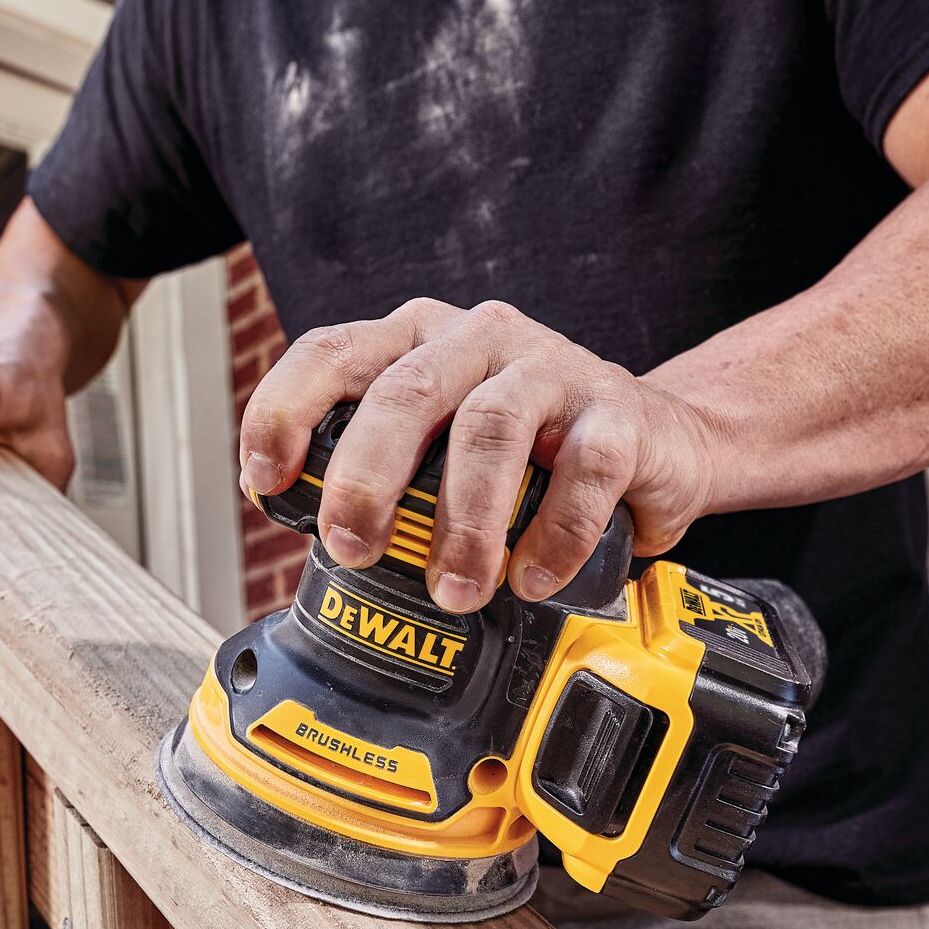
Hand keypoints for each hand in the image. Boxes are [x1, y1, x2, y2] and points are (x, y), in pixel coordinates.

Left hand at [238, 298, 716, 611]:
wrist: (664, 444)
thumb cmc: (534, 451)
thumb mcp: (446, 448)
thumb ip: (391, 474)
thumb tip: (317, 544)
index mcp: (420, 341)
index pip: (332, 352)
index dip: (286, 411)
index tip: (264, 480)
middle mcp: (479, 338)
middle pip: (405, 392)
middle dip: (367, 477)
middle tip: (352, 548)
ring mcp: (552, 368)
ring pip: (489, 427)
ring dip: (463, 520)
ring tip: (455, 589)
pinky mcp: (619, 413)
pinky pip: (582, 471)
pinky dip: (553, 534)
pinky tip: (533, 578)